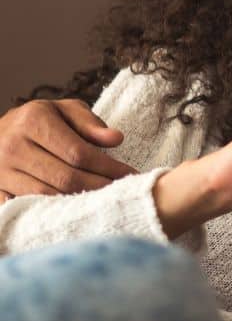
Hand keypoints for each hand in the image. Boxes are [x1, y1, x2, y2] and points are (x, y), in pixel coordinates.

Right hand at [0, 99, 135, 202]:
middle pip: (65, 177)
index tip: (129, 174)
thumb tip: (116, 139)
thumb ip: (89, 123)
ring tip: (103, 200)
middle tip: (121, 192)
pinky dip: (52, 210)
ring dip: (79, 201)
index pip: (78, 152)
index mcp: (33, 121)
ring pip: (47, 194)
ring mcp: (0, 170)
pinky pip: (26, 205)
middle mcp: (13, 146)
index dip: (108, 167)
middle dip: (98, 187)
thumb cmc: (39, 120)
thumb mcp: (64, 110)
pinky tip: (73, 209)